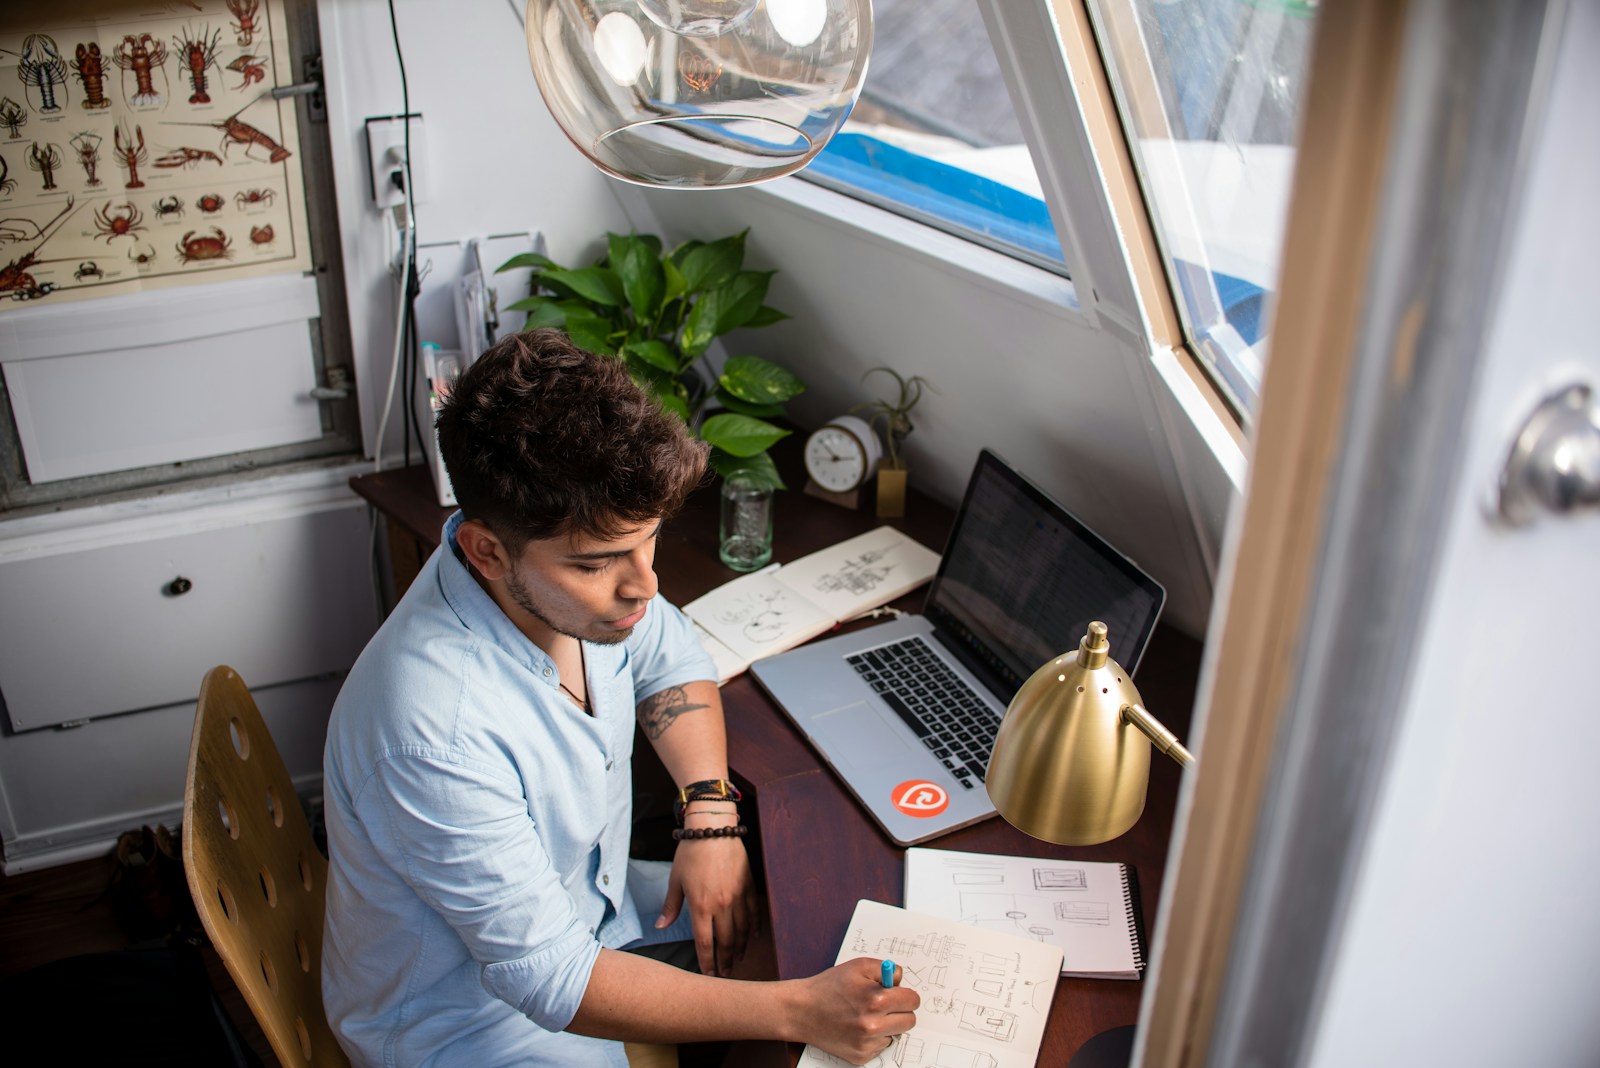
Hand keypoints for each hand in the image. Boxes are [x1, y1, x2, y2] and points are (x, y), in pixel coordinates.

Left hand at [656, 832, 756, 976]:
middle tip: (726, 973)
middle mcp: (722, 905)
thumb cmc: (691, 852)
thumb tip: (661, 926)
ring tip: (739, 959)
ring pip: (743, 931)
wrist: (714, 828)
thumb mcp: (675, 880)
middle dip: (726, 961)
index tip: (709, 973)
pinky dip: (754, 927)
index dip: (708, 961)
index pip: (705, 943)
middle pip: (727, 941)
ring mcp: (738, 896)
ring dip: (741, 948)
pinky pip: (754, 913)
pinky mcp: (749, 886)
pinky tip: (752, 936)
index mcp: (701, 906)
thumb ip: (671, 907)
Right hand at [796, 958, 918, 1064]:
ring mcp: (867, 1043)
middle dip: (901, 1011)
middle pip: (910, 1021)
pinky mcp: (861, 1056)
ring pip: (896, 1034)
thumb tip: (901, 979)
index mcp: (877, 1000)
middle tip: (885, 1005)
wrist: (803, 1010)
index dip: (906, 995)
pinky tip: (858, 1027)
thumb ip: (886, 969)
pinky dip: (875, 1037)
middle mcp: (873, 1025)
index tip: (899, 994)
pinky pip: (881, 1046)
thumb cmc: (830, 986)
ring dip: (888, 1025)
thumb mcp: (858, 966)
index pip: (913, 1001)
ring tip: (867, 1015)